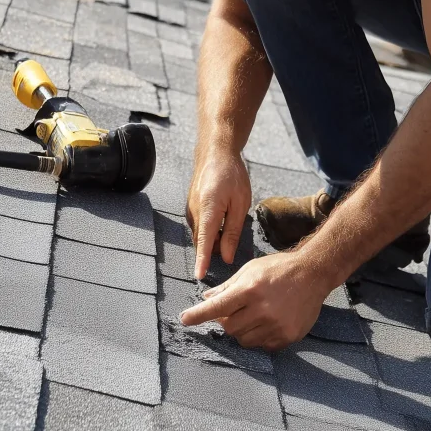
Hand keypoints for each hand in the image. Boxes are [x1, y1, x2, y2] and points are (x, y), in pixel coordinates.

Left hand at [179, 251, 331, 351]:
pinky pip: (262, 346)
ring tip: (253, 315)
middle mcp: (262, 309)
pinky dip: (259, 337)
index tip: (184, 319)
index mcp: (250, 289)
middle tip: (234, 311)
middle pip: (229, 328)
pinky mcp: (287, 336)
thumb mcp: (251, 270)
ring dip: (242, 331)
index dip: (198, 315)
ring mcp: (276, 325)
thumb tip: (206, 299)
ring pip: (244, 340)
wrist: (314, 274)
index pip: (218, 307)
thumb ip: (228, 286)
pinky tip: (268, 322)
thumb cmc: (279, 269)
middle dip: (226, 321)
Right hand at [187, 149, 251, 279]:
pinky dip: (210, 229)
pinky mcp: (190, 208)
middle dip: (215, 249)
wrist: (215, 153)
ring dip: (214, 238)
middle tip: (233, 241)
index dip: (202, 261)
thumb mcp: (240, 204)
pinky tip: (222, 217)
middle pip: (203, 242)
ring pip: (201, 235)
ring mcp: (190, 210)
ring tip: (229, 221)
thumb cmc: (232, 175)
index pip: (204, 243)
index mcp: (208, 211)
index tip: (199, 276)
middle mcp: (194, 212)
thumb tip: (227, 256)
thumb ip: (233, 232)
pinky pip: (200, 226)